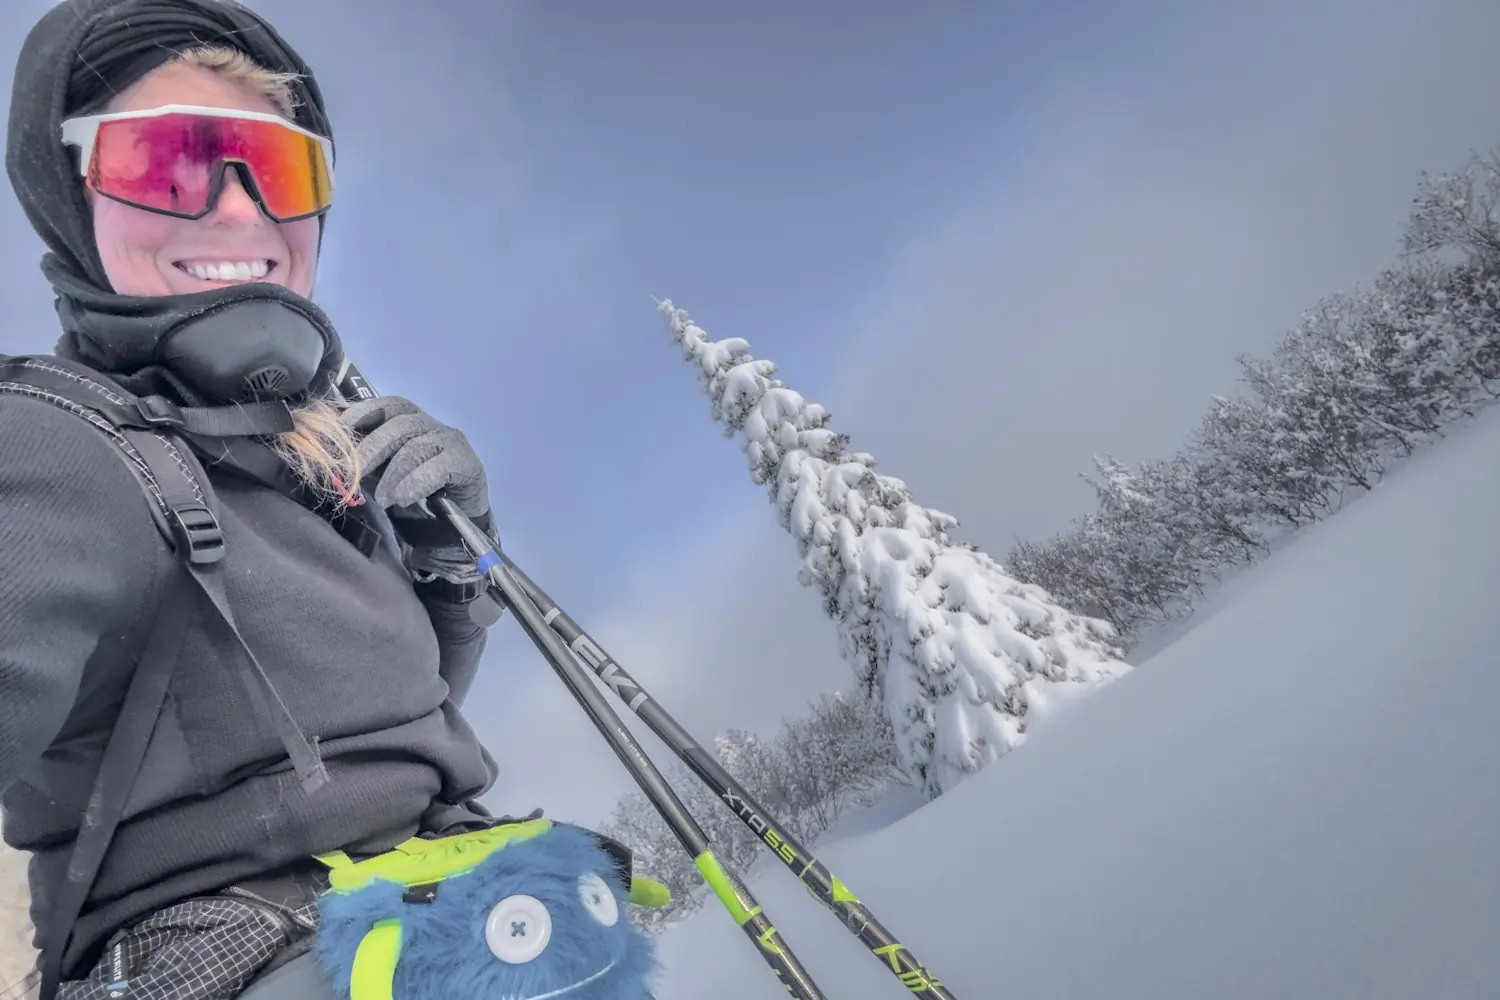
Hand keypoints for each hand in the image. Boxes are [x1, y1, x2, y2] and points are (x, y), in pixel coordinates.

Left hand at [342, 396, 489, 519]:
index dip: (363, 412)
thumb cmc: (413, 492)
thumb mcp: (382, 473)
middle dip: (371, 448)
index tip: (340, 428)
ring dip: (393, 474)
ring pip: (417, 446)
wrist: (455, 522)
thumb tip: (332, 456)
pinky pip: (439, 468)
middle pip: (399, 425)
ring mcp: (451, 442)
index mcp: (409, 421)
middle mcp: (431, 425)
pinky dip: (416, 483)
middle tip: (352, 475)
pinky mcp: (466, 463)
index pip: (387, 405)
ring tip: (381, 499)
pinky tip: (403, 498)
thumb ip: (364, 460)